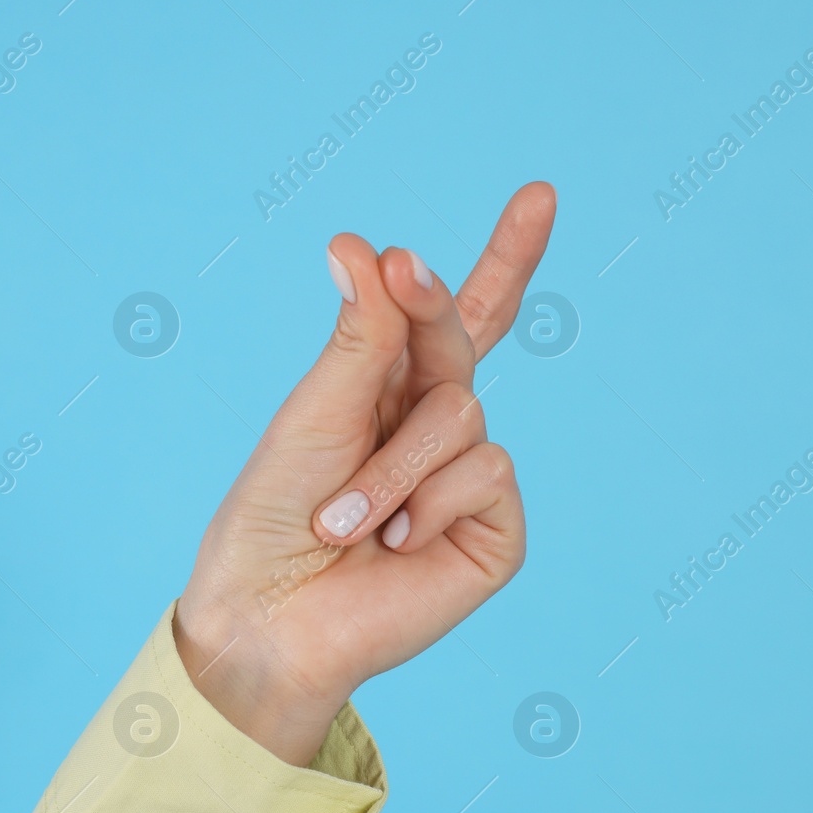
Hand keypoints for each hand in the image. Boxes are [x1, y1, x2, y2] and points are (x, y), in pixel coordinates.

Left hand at [174, 183, 557, 764]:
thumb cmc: (273, 517)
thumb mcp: (313, 412)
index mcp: (390, 390)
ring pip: (462, 411)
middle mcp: (436, 428)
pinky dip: (426, 503)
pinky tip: (394, 544)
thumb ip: (362, 338)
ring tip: (344, 517)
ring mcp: (470, 480)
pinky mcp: (495, 531)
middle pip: (462, 339)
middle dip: (430, 302)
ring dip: (391, 463)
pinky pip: (487, 471)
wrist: (271, 617)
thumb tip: (367, 243)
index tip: (541, 195)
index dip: (506, 258)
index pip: (456, 318)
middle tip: (402, 270)